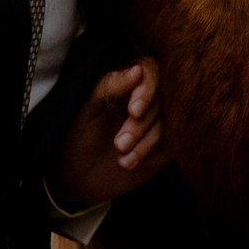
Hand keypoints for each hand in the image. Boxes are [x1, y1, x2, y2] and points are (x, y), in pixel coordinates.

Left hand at [50, 59, 166, 208]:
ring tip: (120, 158)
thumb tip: (138, 70)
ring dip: (146, 143)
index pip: (151, 72)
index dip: (147, 91)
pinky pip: (171, 145)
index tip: (133, 111)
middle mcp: (145, 100)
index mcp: (126, 84)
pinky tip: (128, 163)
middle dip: (141, 125)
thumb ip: (108, 86)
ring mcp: (156, 123)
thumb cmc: (77, 137)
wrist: (78, 177)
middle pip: (162, 101)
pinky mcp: (164, 146)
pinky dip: (151, 155)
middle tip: (119, 144)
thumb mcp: (85, 109)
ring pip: (167, 124)